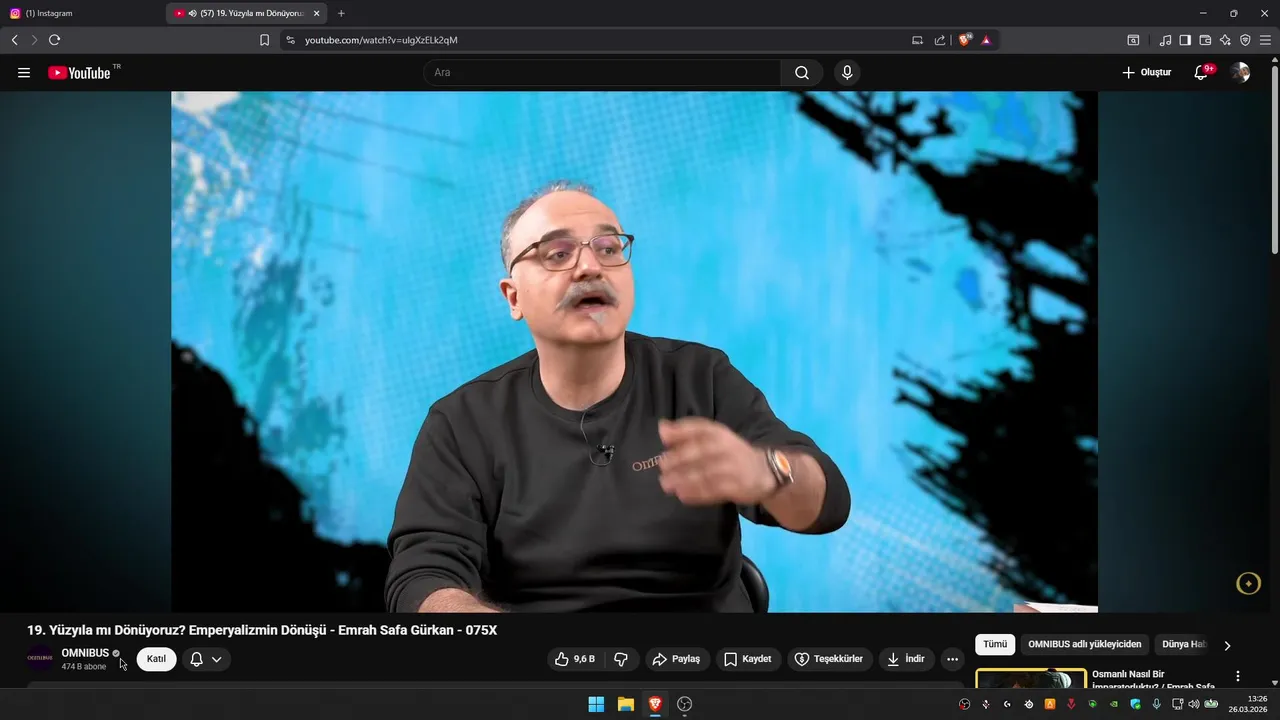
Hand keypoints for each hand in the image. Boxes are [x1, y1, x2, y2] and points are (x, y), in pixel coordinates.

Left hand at [656, 417, 775, 505]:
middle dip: (679, 458)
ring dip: (683, 479)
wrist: (765, 471)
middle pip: (700, 451)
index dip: (680, 431)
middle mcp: (726, 447)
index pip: (699, 428)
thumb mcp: (714, 437)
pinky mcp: (736, 487)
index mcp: (719, 433)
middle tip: (662, 466)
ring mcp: (732, 468)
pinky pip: (713, 490)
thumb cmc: (731, 453)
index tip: (663, 438)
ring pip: (705, 473)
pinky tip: (682, 495)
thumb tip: (662, 427)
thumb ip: (687, 433)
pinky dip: (696, 494)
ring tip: (667, 484)